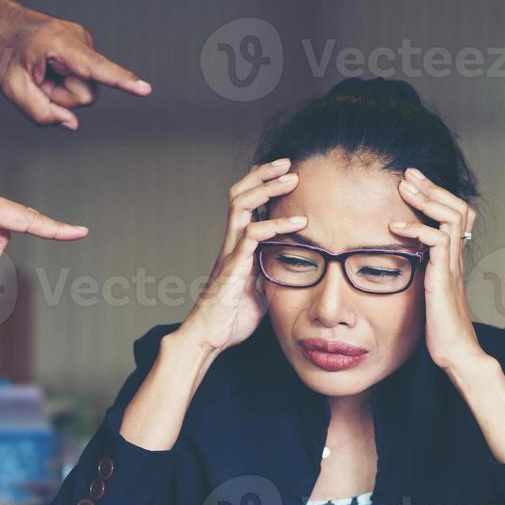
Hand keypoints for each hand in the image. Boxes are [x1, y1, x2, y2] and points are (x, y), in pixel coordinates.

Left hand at [0, 0, 150, 128]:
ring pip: (86, 88)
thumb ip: (40, 112)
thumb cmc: (4, 52)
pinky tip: (50, 67)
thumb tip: (72, 124)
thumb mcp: (12, 88)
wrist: (1, 21)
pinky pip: (84, 80)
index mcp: (59, 44)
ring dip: (62, 89)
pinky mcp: (86, 49)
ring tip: (43, 73)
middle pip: (86, 94)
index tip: (145, 89)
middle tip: (38, 80)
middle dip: (62, 97)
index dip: (122, 81)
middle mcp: (80, 40)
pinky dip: (64, 80)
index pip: (96, 69)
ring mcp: (85, 42)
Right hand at [178, 160, 304, 355]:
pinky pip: (251, 238)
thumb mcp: (259, 292)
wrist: (207, 341)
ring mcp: (229, 254)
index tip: (284, 172)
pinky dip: (275, 226)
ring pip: (241, 206)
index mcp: (237, 248)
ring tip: (292, 179)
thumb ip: (269, 275)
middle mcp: (230, 245)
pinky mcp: (232, 269)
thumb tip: (289, 272)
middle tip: (289, 164)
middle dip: (263, 175)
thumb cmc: (230, 320)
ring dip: (268, 189)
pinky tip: (297, 224)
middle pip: (239, 195)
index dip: (261, 184)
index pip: (244, 204)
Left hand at [389, 168, 485, 373]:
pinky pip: (437, 241)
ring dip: (426, 199)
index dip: (438, 195)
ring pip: (451, 217)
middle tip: (409, 173)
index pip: (457, 216)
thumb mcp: (429, 295)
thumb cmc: (441, 331)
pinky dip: (416, 229)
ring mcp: (452, 267)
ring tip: (404, 187)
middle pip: (456, 208)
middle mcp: (456, 259)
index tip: (415, 182)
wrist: (458, 355)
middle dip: (431, 187)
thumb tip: (404, 263)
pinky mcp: (443, 279)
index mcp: (453, 261)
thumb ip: (423, 276)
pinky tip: (396, 227)